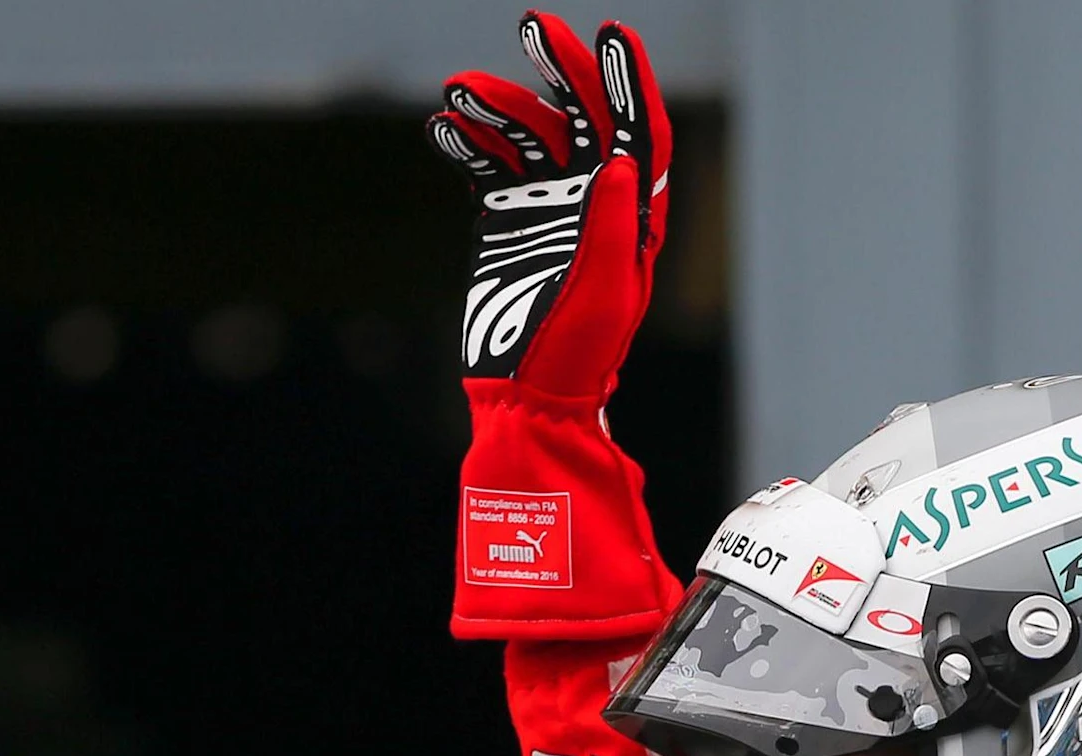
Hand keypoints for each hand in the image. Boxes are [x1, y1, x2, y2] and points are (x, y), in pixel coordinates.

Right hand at [426, 12, 671, 402]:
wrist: (524, 393)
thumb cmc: (576, 353)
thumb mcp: (604, 293)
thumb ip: (611, 225)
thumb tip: (619, 158)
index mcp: (631, 215)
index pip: (636, 131)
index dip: (627, 80)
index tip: (609, 34)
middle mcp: (593, 200)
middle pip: (583, 116)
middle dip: (563, 67)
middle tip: (535, 25)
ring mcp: (547, 206)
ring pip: (528, 133)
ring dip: (498, 103)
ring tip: (461, 89)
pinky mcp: (505, 219)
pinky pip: (487, 164)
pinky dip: (467, 140)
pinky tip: (445, 127)